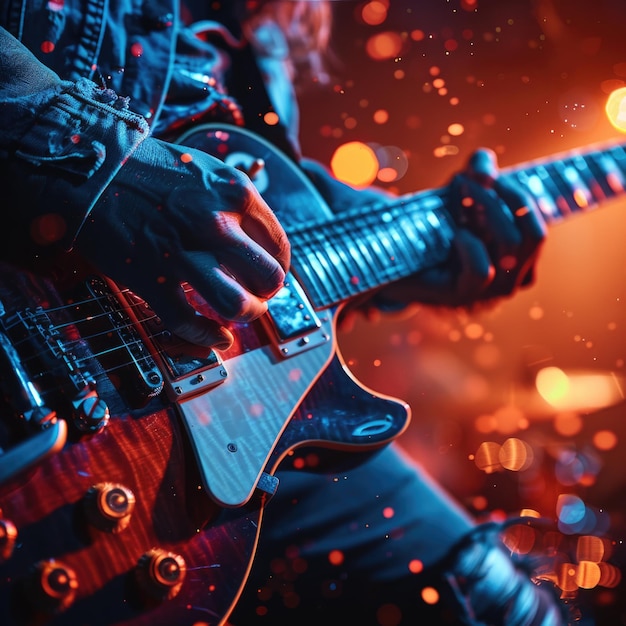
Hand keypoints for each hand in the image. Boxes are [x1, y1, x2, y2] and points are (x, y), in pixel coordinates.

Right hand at [76, 137, 289, 348]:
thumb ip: (239, 205)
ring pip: (236, 305)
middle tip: (258, 295)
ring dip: (245, 316)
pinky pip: (187, 322)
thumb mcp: (209, 171)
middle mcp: (215, 224)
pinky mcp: (151, 278)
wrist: (93, 171)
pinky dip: (207, 337)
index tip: (270, 275)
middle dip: (267, 295)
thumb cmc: (152, 171)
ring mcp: (183, 254)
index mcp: (235, 195)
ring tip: (240, 313)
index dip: (280, 268)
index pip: (280, 247)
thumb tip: (262, 242)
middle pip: (268, 279)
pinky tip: (217, 337)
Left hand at [374, 148, 545, 307]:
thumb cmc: (431, 229)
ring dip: (487, 207)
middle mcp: (511, 279)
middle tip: (472, 176)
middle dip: (507, 195)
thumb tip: (483, 159)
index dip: (518, 194)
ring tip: (458, 188)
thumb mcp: (459, 197)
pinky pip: (481, 270)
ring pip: (511, 245)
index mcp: (520, 259)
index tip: (485, 174)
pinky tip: (453, 235)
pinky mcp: (461, 296)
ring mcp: (488, 292)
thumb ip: (476, 176)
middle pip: (534, 233)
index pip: (538, 226)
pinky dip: (469, 244)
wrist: (391, 260)